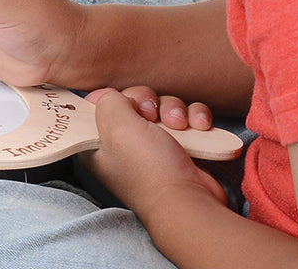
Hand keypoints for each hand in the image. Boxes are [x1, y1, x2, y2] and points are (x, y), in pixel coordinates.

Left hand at [80, 86, 227, 221]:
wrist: (189, 199)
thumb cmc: (149, 170)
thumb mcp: (116, 127)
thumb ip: (108, 102)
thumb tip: (114, 97)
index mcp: (100, 144)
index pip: (99, 106)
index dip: (114, 99)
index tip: (124, 104)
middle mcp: (124, 144)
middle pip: (135, 100)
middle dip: (149, 102)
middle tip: (153, 117)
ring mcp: (154, 146)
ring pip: (163, 106)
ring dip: (175, 110)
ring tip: (180, 126)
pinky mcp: (180, 147)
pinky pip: (187, 116)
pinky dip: (194, 118)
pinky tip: (198, 127)